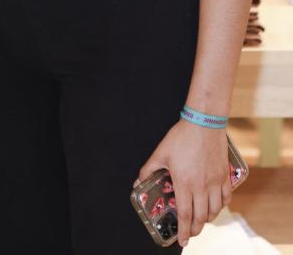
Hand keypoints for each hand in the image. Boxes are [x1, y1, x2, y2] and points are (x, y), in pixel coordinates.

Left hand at [136, 120, 230, 246]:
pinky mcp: (225, 175)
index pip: (185, 215)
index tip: (183, 241)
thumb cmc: (181, 136)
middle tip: (191, 233)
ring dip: (208, 219)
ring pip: (215, 211)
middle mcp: (201, 187)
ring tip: (202, 219)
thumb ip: (148, 169)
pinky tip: (216, 205)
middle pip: (201, 218)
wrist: (204, 123)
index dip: (184, 231)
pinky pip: (226, 198)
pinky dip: (222, 206)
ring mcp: (215, 182)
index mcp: (184, 183)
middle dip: (196, 230)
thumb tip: (138, 182)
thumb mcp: (161, 153)